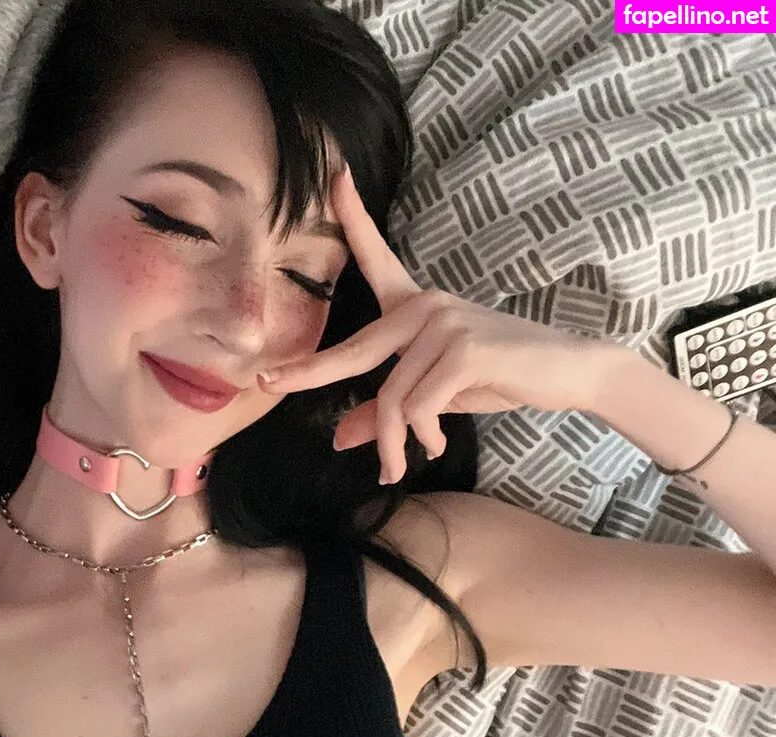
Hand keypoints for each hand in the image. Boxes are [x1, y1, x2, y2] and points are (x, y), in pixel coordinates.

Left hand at [257, 164, 613, 483]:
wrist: (569, 373)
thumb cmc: (500, 377)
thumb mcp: (435, 395)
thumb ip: (387, 410)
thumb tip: (338, 437)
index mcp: (416, 306)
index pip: (377, 257)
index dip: (354, 216)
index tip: (336, 175)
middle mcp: (425, 305)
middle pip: (351, 351)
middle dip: (306, 375)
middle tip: (266, 385)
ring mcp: (443, 322)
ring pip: (391, 397)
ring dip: (393, 442)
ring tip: (402, 463)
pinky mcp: (463, 348)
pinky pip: (418, 404)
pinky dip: (421, 436)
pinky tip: (437, 444)